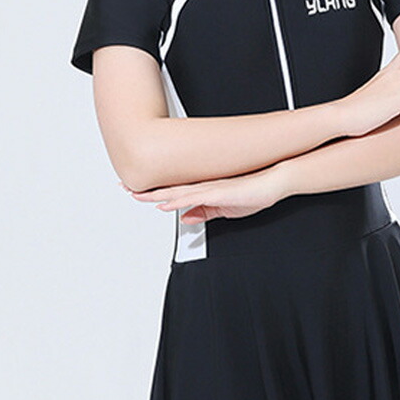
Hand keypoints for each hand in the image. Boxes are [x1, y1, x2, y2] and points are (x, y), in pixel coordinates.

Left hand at [118, 164, 287, 222]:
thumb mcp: (225, 209)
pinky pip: (195, 197)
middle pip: (168, 188)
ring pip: (177, 191)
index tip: (135, 191)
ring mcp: (210, 187)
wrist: (275, 182)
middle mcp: (203, 186)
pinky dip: (179, 201)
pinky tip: (167, 204)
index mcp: (204, 189)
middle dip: (146, 190)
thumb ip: (205, 213)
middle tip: (124, 186)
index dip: (153, 192)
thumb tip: (187, 218)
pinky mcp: (219, 191)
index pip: (173, 191)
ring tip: (137, 195)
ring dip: (157, 195)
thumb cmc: (255, 192)